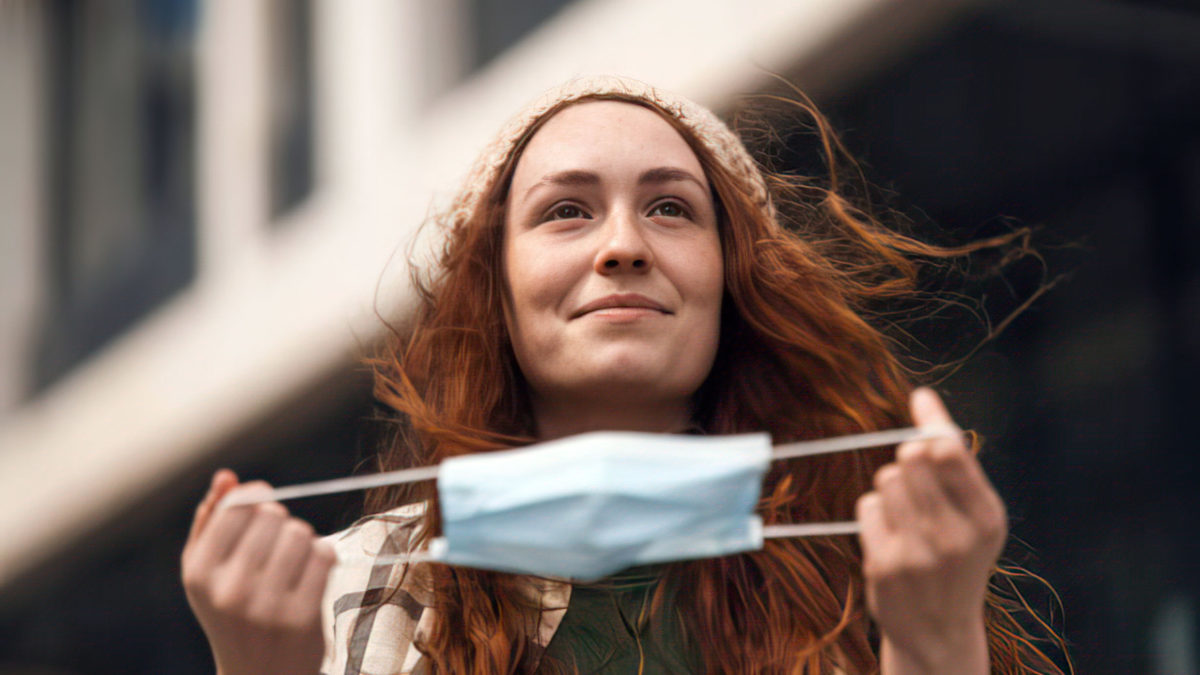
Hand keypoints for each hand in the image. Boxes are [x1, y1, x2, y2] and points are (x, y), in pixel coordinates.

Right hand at [181, 470, 336, 674]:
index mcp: (199, 574)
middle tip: (276, 550)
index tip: (262, 513)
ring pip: (300, 532)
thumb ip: (211, 519)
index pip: (238, 505)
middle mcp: (228, 590)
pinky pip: (324, 555)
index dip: (256, 502)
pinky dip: (322, 558)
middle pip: (273, 515)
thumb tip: (226, 476)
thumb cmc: (233, 614)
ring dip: (303, 541)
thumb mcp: (207, 572)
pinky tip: (311, 576)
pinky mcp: (302, 618)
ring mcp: (266, 606)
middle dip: (280, 524)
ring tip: (293, 564)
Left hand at [856, 388, 1006, 674]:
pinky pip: (868, 506)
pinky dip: (876, 515)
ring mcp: (918, 553)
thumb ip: (955, 462)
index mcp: (987, 518)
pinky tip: (892, 539)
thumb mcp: (975, 516)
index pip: (951, 451)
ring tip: (910, 518)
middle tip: (920, 485)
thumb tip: (923, 397)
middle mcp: (956, 536)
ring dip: (892, 490)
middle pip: (911, 458)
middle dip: (910, 460)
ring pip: (887, 479)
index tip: (920, 400)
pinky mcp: (885, 565)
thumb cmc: (958, 558)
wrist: (940, 630)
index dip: (930, 422)